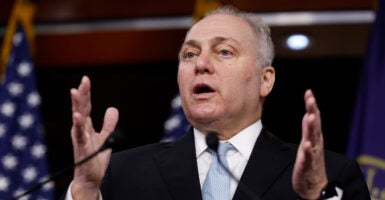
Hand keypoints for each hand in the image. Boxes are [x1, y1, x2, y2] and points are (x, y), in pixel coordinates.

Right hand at [70, 76, 118, 199]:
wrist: (91, 176)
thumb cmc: (94, 157)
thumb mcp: (105, 137)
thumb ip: (108, 123)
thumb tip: (112, 108)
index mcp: (85, 125)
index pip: (86, 106)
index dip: (86, 93)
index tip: (85, 79)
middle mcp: (80, 129)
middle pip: (81, 107)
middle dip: (82, 94)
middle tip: (83, 80)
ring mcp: (80, 137)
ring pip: (78, 117)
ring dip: (77, 104)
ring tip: (75, 91)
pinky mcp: (82, 146)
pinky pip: (80, 133)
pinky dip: (78, 124)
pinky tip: (77, 115)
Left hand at [292, 89, 327, 199]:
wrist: (313, 184)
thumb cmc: (311, 160)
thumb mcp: (308, 141)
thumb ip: (309, 127)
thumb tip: (309, 111)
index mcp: (313, 136)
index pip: (313, 117)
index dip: (311, 105)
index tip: (309, 92)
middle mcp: (315, 143)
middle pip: (314, 125)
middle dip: (313, 111)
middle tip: (311, 99)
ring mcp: (312, 154)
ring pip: (312, 139)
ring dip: (311, 128)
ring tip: (310, 116)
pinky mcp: (307, 165)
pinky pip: (308, 158)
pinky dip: (308, 151)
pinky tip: (307, 145)